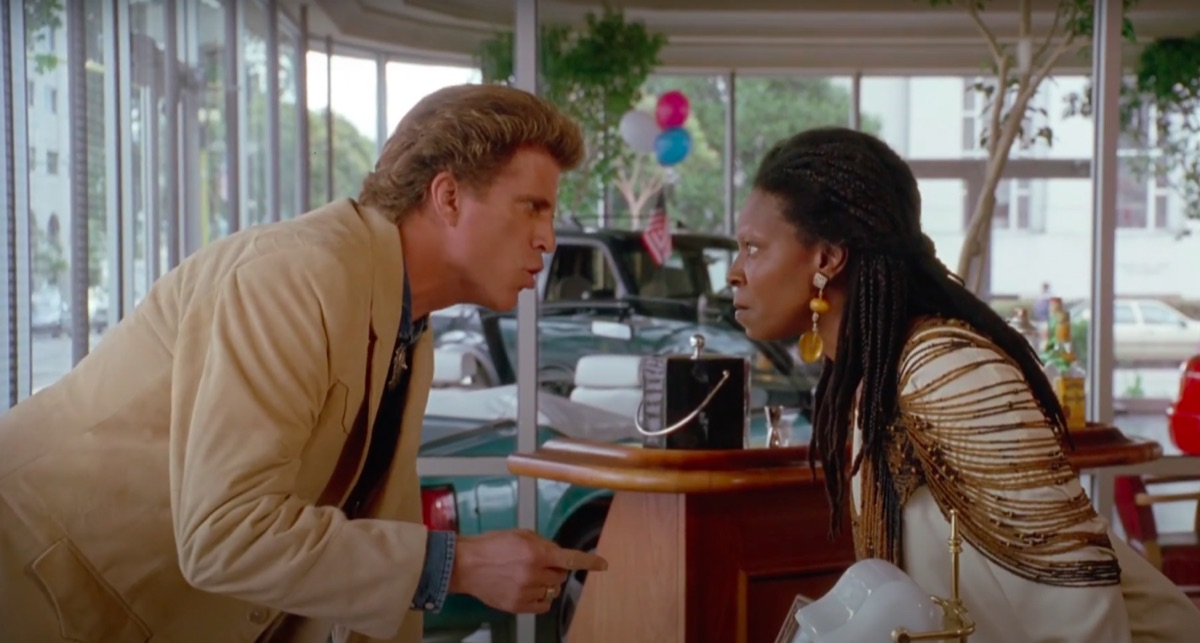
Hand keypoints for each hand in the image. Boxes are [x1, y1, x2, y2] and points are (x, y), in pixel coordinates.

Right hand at [448, 529, 607, 613]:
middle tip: (538, 564)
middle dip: (555, 570)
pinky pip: (543, 605)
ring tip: (527, 576)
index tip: (603, 565)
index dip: (589, 562)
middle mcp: (533, 573)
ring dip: (546, 583)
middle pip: (561, 576)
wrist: (466, 565)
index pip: (570, 559)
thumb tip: (558, 554)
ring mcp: (526, 592)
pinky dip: (541, 598)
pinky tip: (529, 589)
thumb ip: (543, 544)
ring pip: (553, 591)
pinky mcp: (518, 606)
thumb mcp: (520, 535)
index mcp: (535, 552)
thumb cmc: (491, 546)